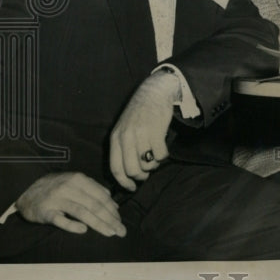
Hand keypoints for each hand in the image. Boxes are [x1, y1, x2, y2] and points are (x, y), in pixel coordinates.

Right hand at [16, 172, 125, 236]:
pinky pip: (60, 220)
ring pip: (82, 212)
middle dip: (110, 219)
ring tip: (110, 232)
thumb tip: (113, 204)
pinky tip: (83, 231)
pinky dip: (72, 225)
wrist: (26, 189)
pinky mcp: (45, 211)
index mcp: (79, 179)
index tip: (120, 221)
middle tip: (121, 231)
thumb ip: (94, 190)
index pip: (100, 196)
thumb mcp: (75, 183)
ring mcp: (57, 199)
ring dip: (98, 224)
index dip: (112, 210)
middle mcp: (69, 187)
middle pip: (94, 205)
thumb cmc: (56, 187)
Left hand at [108, 71, 177, 190]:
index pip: (116, 168)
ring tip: (155, 158)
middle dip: (141, 176)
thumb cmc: (139, 114)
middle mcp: (126, 137)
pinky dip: (163, 156)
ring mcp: (141, 134)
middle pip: (132, 170)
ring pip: (147, 164)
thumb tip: (126, 174)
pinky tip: (162, 149)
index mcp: (115, 138)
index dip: (124, 183)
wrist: (154, 92)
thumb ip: (122, 147)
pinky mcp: (156, 131)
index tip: (132, 188)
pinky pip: (161, 155)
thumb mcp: (123, 129)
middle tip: (147, 173)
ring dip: (153, 165)